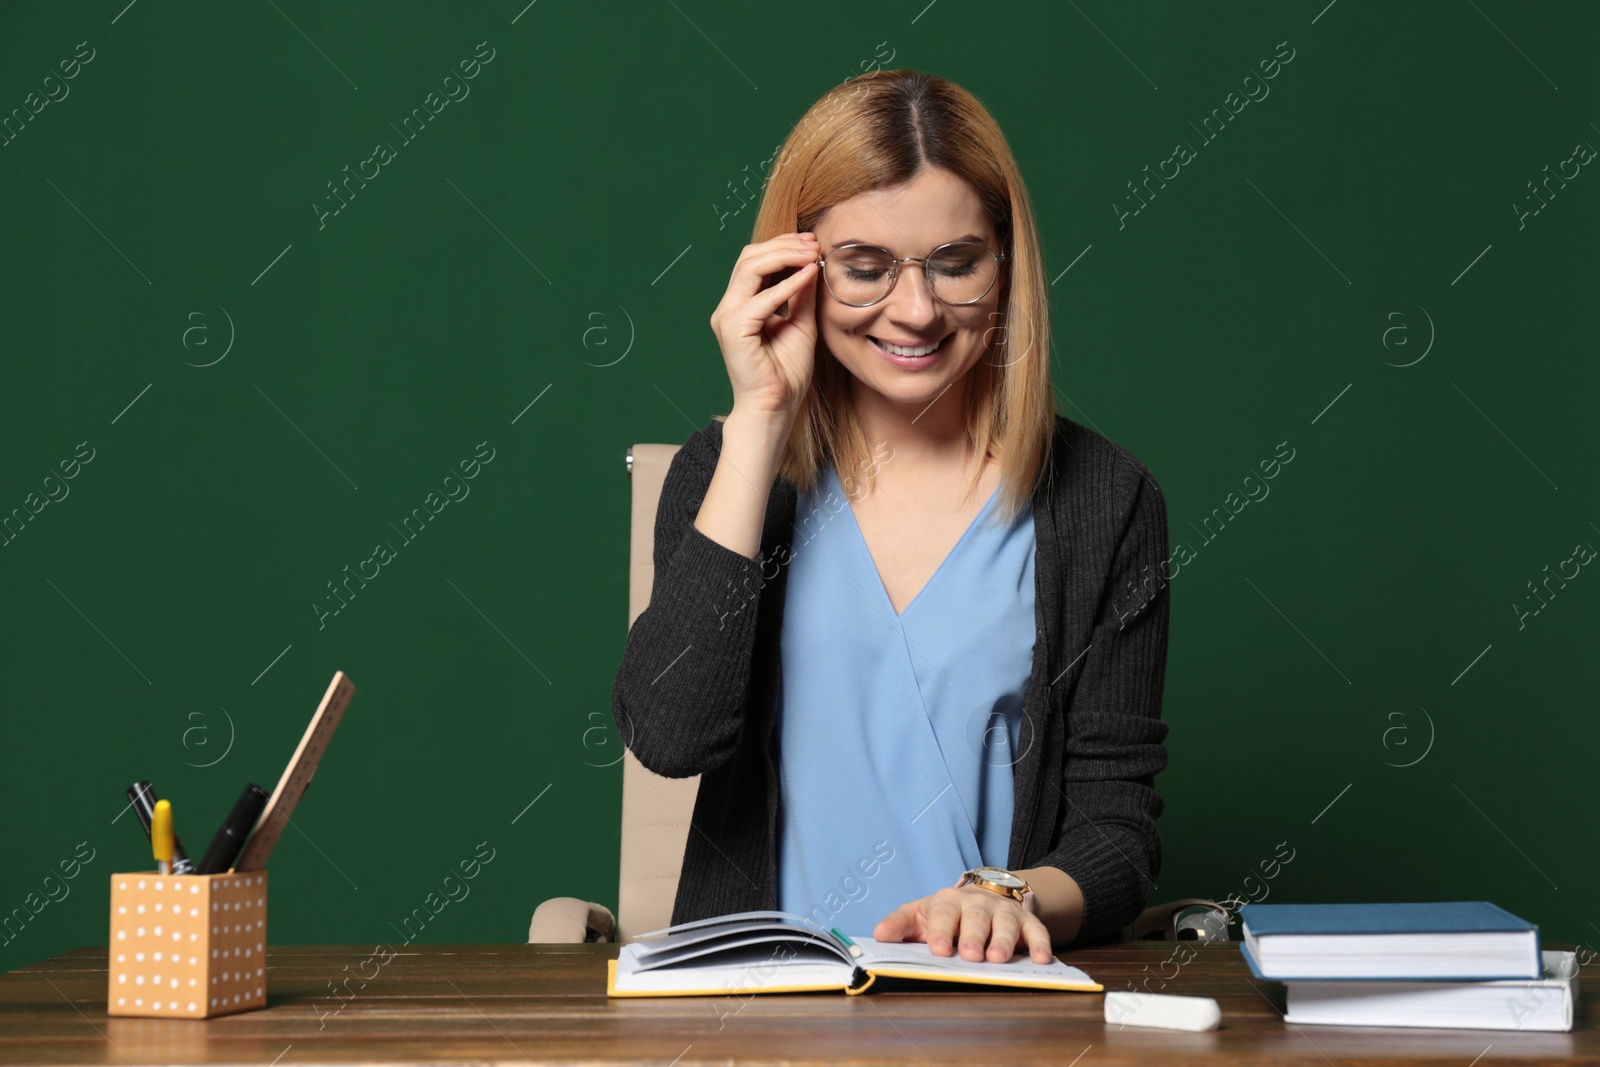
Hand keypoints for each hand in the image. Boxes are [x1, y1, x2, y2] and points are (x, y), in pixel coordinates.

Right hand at [708, 232, 820, 422]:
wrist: (775, 406)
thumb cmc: (787, 372)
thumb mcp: (801, 323)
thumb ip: (802, 294)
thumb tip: (812, 263)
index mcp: (741, 305)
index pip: (755, 261)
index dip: (783, 246)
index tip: (813, 243)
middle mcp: (729, 307)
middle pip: (749, 257)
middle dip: (783, 244)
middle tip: (814, 243)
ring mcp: (727, 317)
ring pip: (750, 267)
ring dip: (784, 256)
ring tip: (811, 254)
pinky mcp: (733, 329)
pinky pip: (762, 299)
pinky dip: (787, 284)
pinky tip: (809, 276)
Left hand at [873, 886, 1053, 963]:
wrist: (985, 895)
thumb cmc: (947, 914)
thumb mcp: (920, 914)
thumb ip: (899, 924)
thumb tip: (878, 936)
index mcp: (948, 902)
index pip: (943, 913)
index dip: (941, 931)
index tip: (938, 949)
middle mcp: (978, 904)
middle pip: (976, 918)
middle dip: (973, 936)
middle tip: (970, 955)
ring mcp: (1004, 912)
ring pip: (1006, 924)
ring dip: (1003, 941)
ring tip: (998, 958)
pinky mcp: (1027, 921)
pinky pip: (1037, 931)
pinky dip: (1041, 944)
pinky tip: (1042, 959)